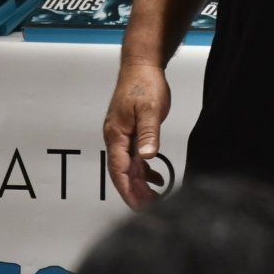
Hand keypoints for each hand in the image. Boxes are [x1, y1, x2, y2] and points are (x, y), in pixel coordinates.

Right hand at [103, 61, 170, 208]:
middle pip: (122, 172)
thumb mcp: (150, 109)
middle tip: (151, 209)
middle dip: (135, 192)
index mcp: (116, 134)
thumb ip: (148, 134)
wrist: (141, 65)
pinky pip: (135, 157)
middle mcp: (115, 137)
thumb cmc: (143, 83)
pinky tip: (157, 178)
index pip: (119, 169)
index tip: (138, 206)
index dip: (128, 189)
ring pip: (129, 166)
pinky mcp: (131, 132)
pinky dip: (145, 170)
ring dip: (140, 183)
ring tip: (155, 199)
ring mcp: (122, 135)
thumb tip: (146, 157)